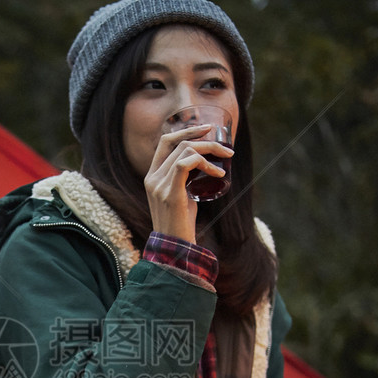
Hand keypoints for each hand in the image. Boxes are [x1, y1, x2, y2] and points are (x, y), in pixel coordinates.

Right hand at [143, 123, 233, 239]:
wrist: (174, 248)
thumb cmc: (181, 224)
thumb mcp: (181, 196)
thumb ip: (185, 180)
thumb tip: (204, 166)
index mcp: (152, 176)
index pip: (165, 141)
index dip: (186, 130)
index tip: (206, 129)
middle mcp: (152, 178)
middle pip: (178, 143)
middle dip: (205, 140)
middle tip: (225, 147)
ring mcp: (159, 185)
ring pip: (185, 151)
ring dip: (210, 152)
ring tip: (225, 162)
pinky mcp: (170, 193)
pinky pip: (186, 164)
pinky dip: (205, 163)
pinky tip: (218, 173)